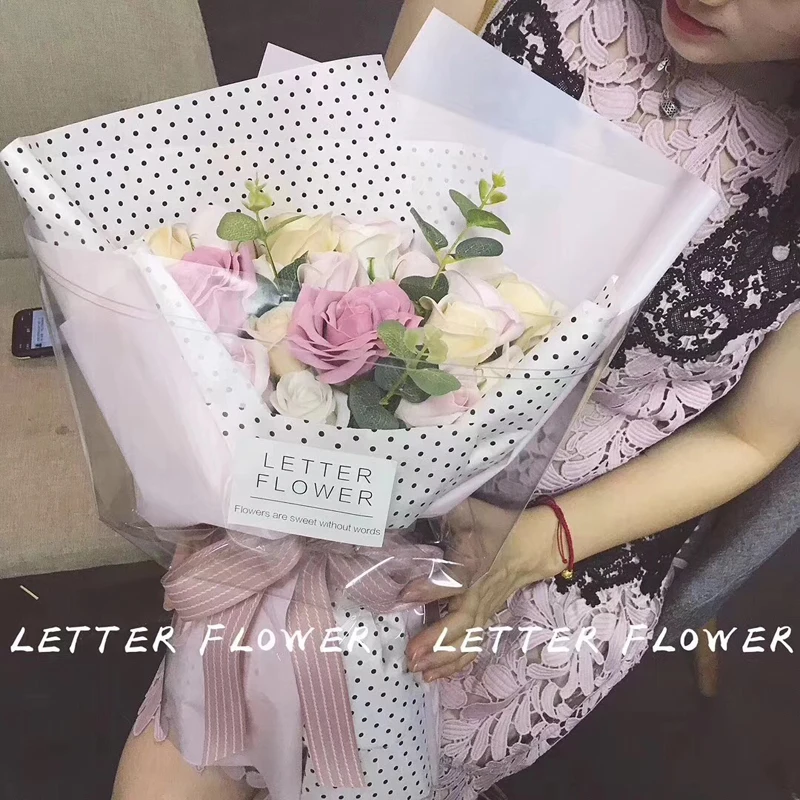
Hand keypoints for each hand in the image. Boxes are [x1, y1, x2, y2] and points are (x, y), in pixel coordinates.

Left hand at [405, 501, 561, 681]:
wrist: (534, 544)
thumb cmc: (499, 527)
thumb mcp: (471, 513)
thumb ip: (445, 512)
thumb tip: (417, 505)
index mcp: (474, 567)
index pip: (451, 582)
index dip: (428, 590)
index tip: (404, 596)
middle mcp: (479, 594)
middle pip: (460, 624)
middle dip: (435, 641)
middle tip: (411, 655)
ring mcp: (485, 610)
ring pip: (467, 642)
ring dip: (444, 659)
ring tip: (420, 672)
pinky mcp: (486, 618)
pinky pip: (473, 647)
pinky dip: (456, 664)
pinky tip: (436, 676)